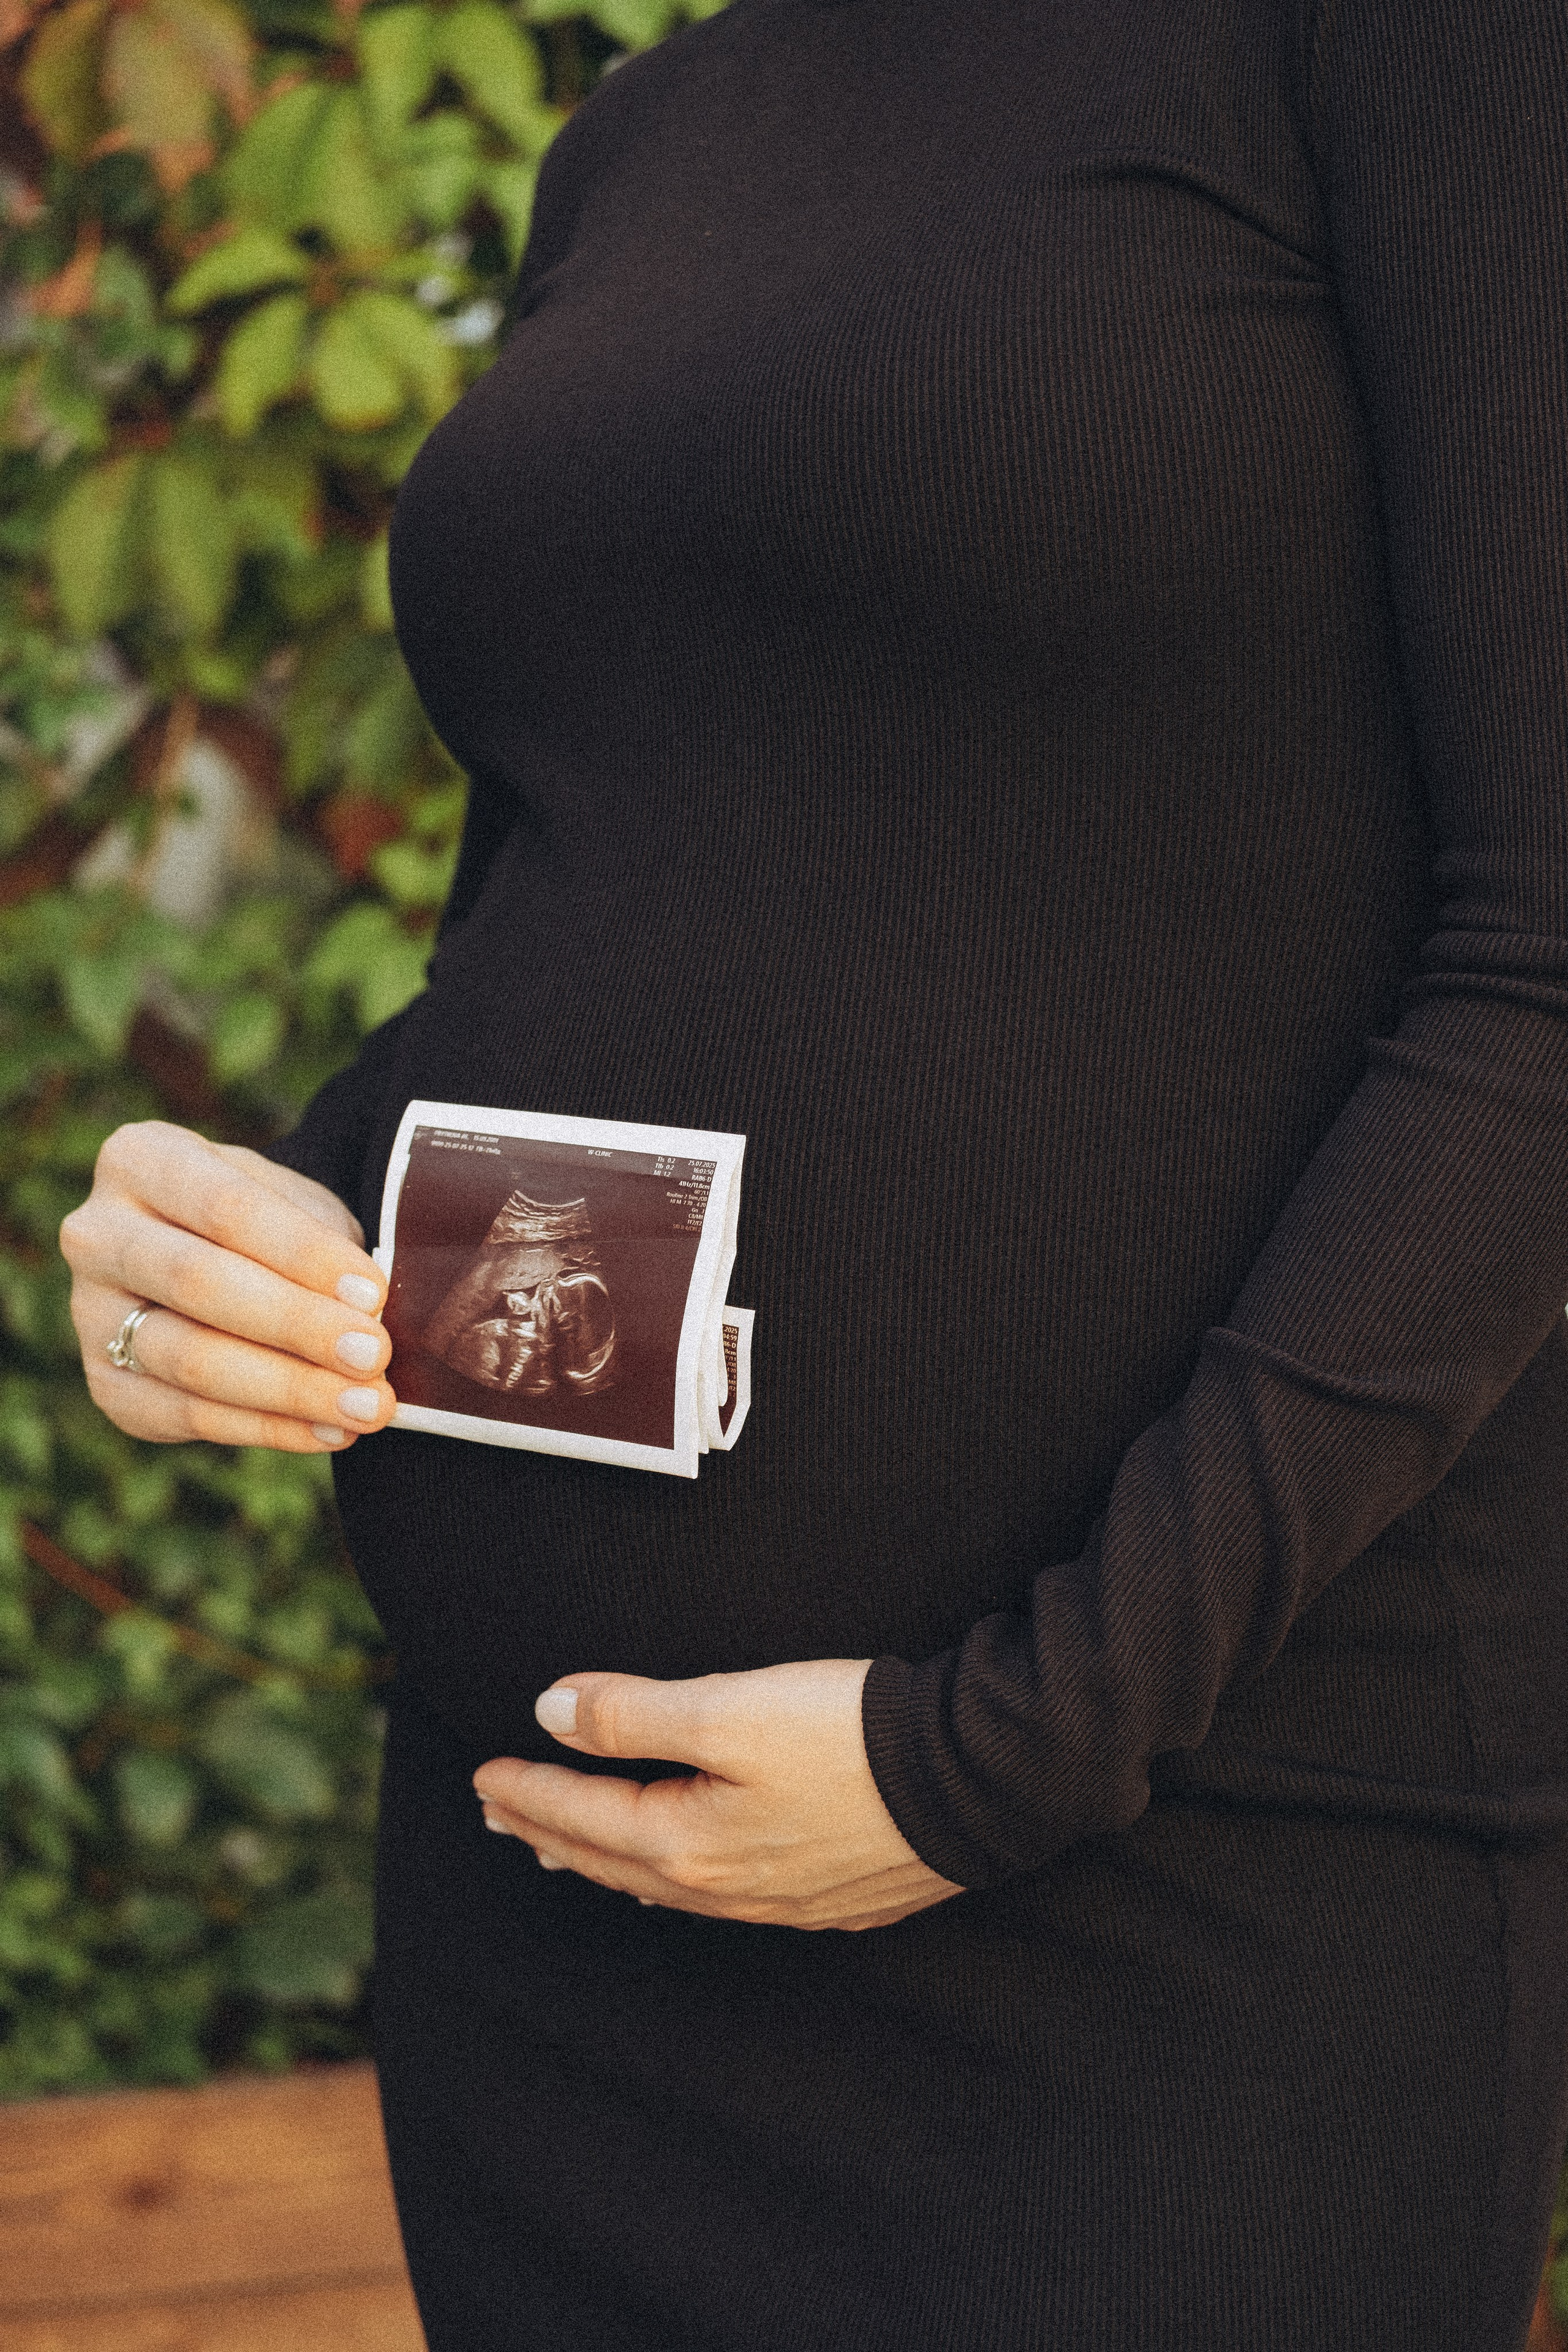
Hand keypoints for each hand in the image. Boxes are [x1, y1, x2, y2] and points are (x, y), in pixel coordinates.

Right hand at [60, 1121, 395, 1453]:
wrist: (215, 1258)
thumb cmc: (265, 1223)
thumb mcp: (294, 1204)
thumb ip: (322, 1246)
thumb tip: (369, 1315)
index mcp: (141, 1160)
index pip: (226, 1207)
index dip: (303, 1253)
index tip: (373, 1293)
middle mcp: (98, 1233)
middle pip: (198, 1282)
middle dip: (296, 1324)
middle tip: (373, 1355)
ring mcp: (90, 1314)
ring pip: (189, 1359)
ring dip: (289, 1389)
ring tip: (366, 1406)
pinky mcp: (107, 1385)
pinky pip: (187, 1416)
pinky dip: (268, 1428)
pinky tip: (329, 1431)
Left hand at [472, 1659, 962, 1930]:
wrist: (974, 1778)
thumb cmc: (852, 1738)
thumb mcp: (729, 1709)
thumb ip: (633, 1714)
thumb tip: (551, 1712)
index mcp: (690, 1843)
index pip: (585, 1817)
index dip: (531, 1790)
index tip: (485, 1773)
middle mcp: (726, 1887)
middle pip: (613, 1861)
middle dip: (550, 1832)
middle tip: (501, 1813)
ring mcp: (778, 1900)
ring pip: (662, 1885)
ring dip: (604, 1859)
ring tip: (564, 1846)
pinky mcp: (826, 1894)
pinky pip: (716, 1895)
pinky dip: (669, 1877)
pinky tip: (674, 1870)